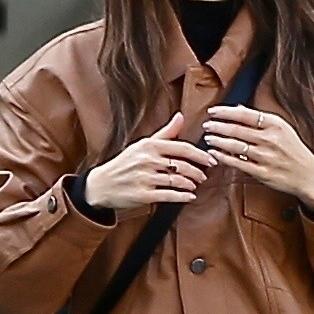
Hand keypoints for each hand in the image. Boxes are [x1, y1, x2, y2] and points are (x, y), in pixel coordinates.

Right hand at [86, 113, 216, 212]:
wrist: (102, 184)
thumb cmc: (125, 163)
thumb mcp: (143, 144)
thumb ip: (165, 133)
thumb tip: (181, 116)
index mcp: (150, 146)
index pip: (181, 148)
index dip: (200, 154)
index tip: (211, 159)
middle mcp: (147, 160)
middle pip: (182, 165)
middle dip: (197, 171)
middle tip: (204, 176)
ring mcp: (145, 178)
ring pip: (176, 181)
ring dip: (190, 184)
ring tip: (195, 185)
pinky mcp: (143, 195)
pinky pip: (168, 195)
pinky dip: (182, 197)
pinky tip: (189, 197)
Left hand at [202, 106, 313, 209]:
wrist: (308, 174)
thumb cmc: (293, 150)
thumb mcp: (282, 128)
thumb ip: (260, 119)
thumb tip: (238, 109)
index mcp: (275, 124)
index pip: (245, 114)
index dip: (225, 112)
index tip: (212, 111)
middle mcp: (270, 139)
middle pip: (237, 130)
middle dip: (218, 127)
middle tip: (206, 125)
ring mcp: (266, 157)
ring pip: (235, 146)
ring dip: (218, 142)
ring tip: (208, 138)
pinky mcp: (262, 172)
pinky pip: (238, 164)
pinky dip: (224, 158)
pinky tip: (215, 154)